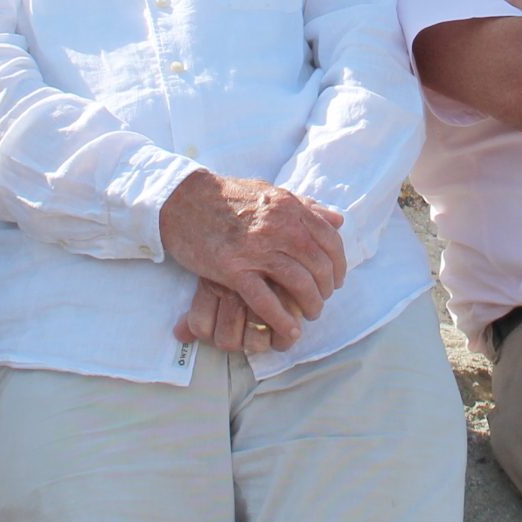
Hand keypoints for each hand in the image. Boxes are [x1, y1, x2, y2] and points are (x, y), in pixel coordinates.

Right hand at [155, 171, 347, 348]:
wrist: (182, 200)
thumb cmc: (224, 196)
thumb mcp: (269, 192)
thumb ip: (305, 206)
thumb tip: (338, 220)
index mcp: (289, 208)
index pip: (330, 240)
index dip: (339, 264)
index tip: (336, 278)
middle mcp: (279, 227)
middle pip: (319, 265)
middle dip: (326, 287)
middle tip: (323, 299)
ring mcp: (256, 250)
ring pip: (299, 283)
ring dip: (311, 304)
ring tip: (310, 314)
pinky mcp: (234, 270)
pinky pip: (266, 300)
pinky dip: (282, 319)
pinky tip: (289, 330)